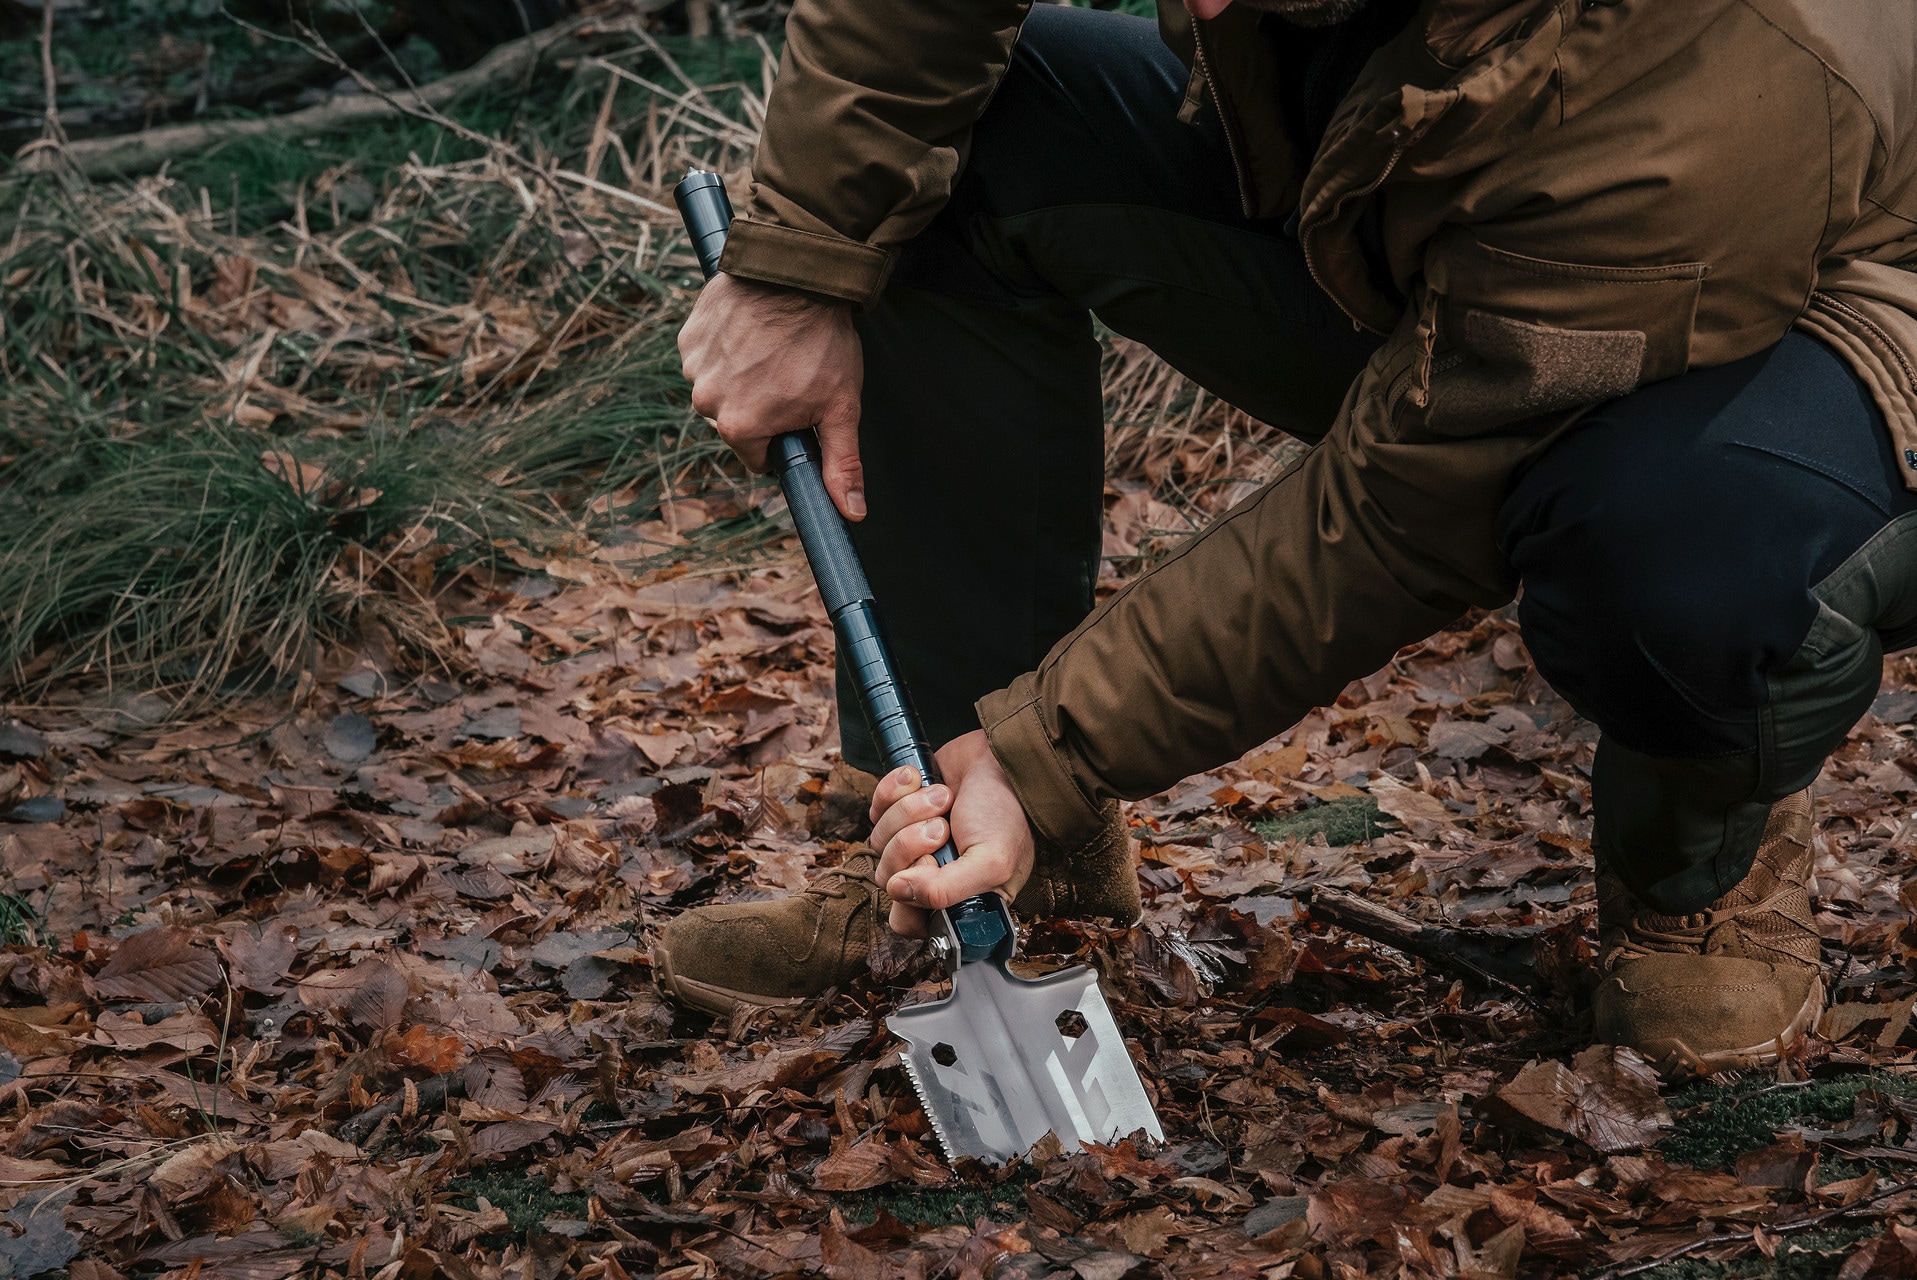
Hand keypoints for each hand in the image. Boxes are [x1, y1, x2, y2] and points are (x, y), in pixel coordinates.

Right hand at [678, 273, 866, 519]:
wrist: (798, 272)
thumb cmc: (823, 341)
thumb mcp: (840, 407)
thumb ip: (842, 463)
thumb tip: (851, 513)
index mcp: (742, 428)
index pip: (757, 456)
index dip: (781, 437)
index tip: (796, 412)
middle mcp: (708, 403)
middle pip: (736, 423)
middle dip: (760, 406)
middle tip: (788, 373)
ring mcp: (694, 368)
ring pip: (720, 389)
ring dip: (741, 376)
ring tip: (771, 349)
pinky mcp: (688, 337)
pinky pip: (706, 357)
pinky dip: (726, 348)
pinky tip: (751, 331)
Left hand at [869, 730, 1035, 938]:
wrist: (1002, 760)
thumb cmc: (1006, 813)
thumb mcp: (991, 862)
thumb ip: (945, 890)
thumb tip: (897, 891)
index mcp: (954, 899)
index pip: (907, 920)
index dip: (910, 896)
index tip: (931, 866)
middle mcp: (930, 874)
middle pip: (887, 877)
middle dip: (911, 844)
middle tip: (942, 827)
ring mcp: (912, 841)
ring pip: (879, 840)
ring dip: (910, 811)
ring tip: (944, 798)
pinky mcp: (899, 810)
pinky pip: (875, 808)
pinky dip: (896, 789)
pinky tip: (921, 780)